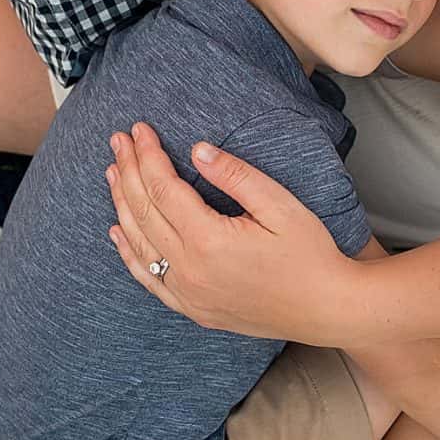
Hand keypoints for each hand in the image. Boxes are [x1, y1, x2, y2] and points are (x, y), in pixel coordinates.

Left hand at [105, 123, 356, 344]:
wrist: (327, 309)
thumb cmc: (310, 254)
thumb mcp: (280, 205)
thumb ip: (235, 176)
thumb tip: (196, 149)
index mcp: (209, 241)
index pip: (164, 187)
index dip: (148, 155)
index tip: (139, 130)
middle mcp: (190, 270)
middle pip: (145, 211)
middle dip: (129, 171)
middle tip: (117, 141)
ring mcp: (188, 294)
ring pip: (140, 243)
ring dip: (122, 205)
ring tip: (113, 172)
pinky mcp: (193, 309)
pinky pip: (149, 279)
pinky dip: (129, 253)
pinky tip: (117, 231)